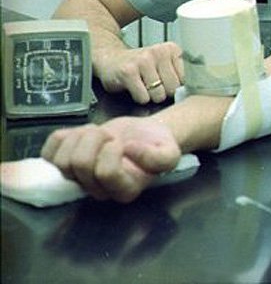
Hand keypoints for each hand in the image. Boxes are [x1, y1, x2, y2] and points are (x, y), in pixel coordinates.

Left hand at [41, 116, 181, 202]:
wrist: (144, 136)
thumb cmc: (156, 145)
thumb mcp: (170, 152)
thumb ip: (159, 158)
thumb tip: (130, 150)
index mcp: (123, 190)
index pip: (104, 173)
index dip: (111, 151)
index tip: (122, 142)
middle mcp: (97, 190)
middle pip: (79, 165)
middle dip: (96, 139)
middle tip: (109, 135)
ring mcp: (78, 178)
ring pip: (61, 160)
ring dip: (80, 136)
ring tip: (97, 133)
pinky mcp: (64, 163)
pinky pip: (48, 152)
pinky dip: (63, 136)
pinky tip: (80, 134)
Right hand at [95, 42, 183, 104]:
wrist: (110, 58)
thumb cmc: (140, 66)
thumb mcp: (163, 64)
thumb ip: (179, 74)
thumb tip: (193, 92)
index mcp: (172, 49)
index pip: (187, 79)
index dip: (176, 86)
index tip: (167, 82)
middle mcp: (159, 51)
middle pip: (173, 89)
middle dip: (163, 92)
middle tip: (152, 84)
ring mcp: (143, 60)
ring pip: (159, 95)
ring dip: (150, 96)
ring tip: (142, 85)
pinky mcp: (129, 71)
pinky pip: (143, 97)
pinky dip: (138, 98)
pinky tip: (133, 87)